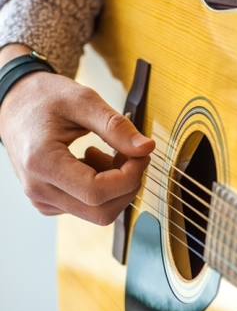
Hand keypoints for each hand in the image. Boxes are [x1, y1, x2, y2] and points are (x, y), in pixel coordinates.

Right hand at [0, 44, 154, 224]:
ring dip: (116, 187)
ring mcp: (43, 200)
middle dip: (127, 185)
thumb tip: (146, 148)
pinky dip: (103, 189)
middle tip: (131, 155)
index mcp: (41, 163)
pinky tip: (95, 164)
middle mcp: (39, 189)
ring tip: (108, 154)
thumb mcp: (83, 100)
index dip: (129, 177)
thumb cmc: (44, 97)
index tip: (141, 155)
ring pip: (98, 213)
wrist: (16, 102)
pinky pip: (88, 208)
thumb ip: (116, 127)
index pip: (97, 191)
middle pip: (101, 211)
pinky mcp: (50, 202)